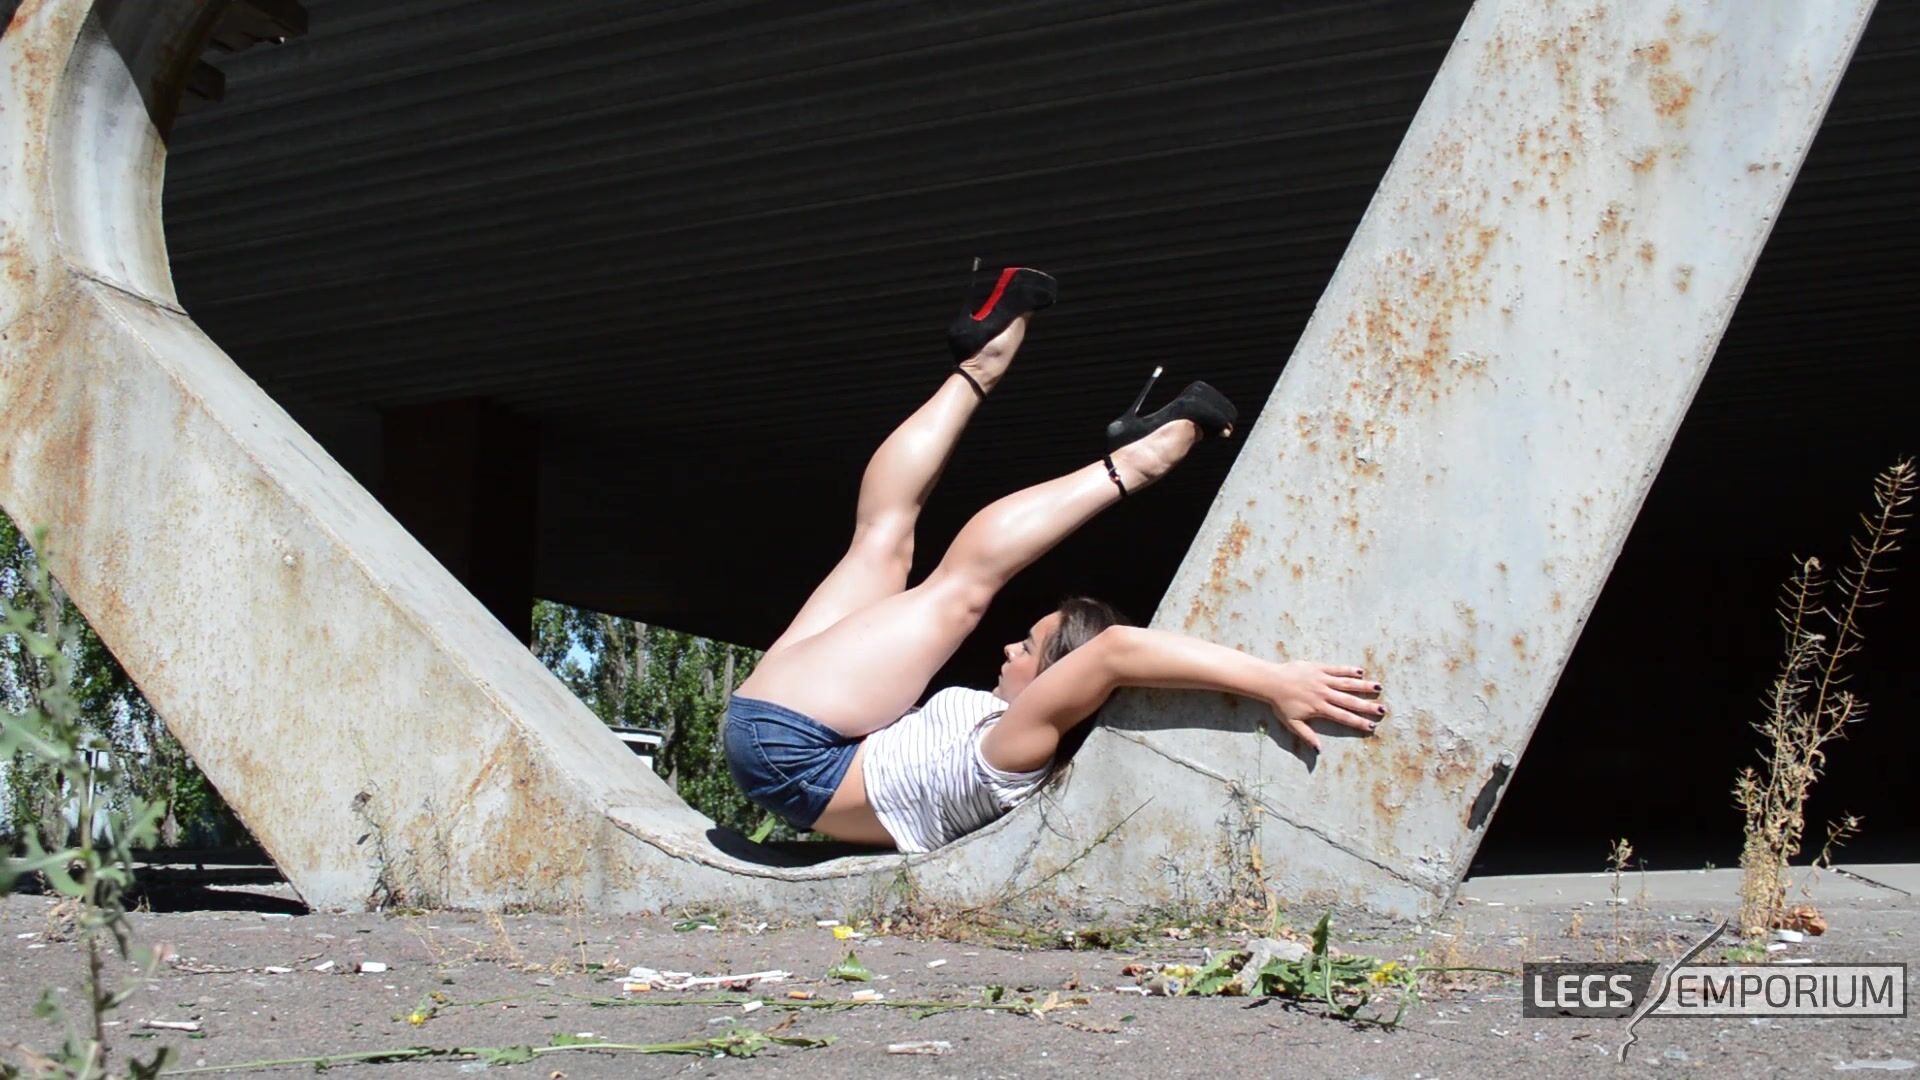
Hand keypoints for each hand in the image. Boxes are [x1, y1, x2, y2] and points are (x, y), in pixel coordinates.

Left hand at [1266, 661, 1383, 751]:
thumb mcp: (1292, 723)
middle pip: (1349, 701)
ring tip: (1378, 688)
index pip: (1343, 717)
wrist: (1271, 681)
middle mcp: (1324, 694)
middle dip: (1367, 706)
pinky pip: (1337, 669)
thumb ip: (1307, 736)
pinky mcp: (1319, 668)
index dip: (1358, 722)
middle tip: (1382, 710)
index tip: (1371, 726)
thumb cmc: (1280, 704)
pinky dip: (1349, 670)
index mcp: (1319, 708)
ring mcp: (1322, 680)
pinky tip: (1361, 672)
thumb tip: (1319, 750)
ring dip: (1363, 686)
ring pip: (1347, 683)